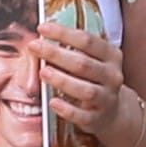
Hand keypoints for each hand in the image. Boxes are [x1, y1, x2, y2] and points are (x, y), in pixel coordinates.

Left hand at [33, 19, 127, 141]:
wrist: (112, 111)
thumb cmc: (92, 78)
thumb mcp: (90, 59)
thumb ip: (72, 47)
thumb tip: (41, 33)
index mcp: (111, 56)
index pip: (87, 40)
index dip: (64, 33)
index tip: (42, 28)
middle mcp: (112, 76)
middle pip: (83, 64)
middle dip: (56, 54)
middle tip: (33, 47)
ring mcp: (106, 98)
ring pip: (85, 90)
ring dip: (62, 80)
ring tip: (43, 72)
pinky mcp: (97, 119)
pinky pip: (82, 115)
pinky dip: (67, 109)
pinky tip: (52, 102)